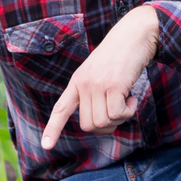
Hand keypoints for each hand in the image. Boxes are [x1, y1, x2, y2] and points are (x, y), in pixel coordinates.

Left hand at [42, 5, 158, 150]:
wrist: (135, 33)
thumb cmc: (121, 56)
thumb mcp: (100, 73)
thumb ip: (95, 93)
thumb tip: (101, 122)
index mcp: (77, 81)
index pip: (61, 108)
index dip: (53, 128)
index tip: (46, 146)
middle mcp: (84, 83)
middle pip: (88, 125)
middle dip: (106, 125)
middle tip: (119, 109)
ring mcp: (97, 84)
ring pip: (103, 122)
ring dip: (120, 118)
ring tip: (127, 100)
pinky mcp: (113, 84)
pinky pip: (118, 114)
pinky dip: (129, 111)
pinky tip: (133, 97)